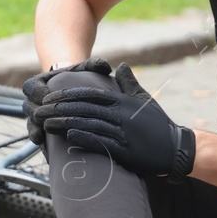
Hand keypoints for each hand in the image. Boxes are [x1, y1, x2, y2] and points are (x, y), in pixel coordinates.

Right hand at [21, 57, 113, 145]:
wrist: (76, 92)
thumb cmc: (79, 78)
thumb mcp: (86, 70)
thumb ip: (94, 65)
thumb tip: (104, 66)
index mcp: (38, 83)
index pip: (30, 87)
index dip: (37, 92)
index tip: (47, 96)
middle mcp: (33, 100)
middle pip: (28, 107)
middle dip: (35, 113)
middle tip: (45, 118)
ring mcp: (35, 116)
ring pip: (30, 122)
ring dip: (35, 128)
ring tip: (41, 135)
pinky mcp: (40, 128)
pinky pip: (35, 134)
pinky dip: (38, 138)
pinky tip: (44, 145)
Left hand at [35, 63, 195, 181]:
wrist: (177, 149)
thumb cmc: (158, 125)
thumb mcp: (144, 99)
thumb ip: (129, 82)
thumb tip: (120, 66)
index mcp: (122, 101)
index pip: (89, 94)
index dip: (67, 94)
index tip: (49, 97)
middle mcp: (120, 115)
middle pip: (83, 108)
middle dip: (58, 108)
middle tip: (39, 111)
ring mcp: (123, 132)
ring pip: (87, 124)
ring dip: (64, 123)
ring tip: (46, 124)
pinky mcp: (126, 151)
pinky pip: (101, 142)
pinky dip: (84, 138)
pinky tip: (69, 136)